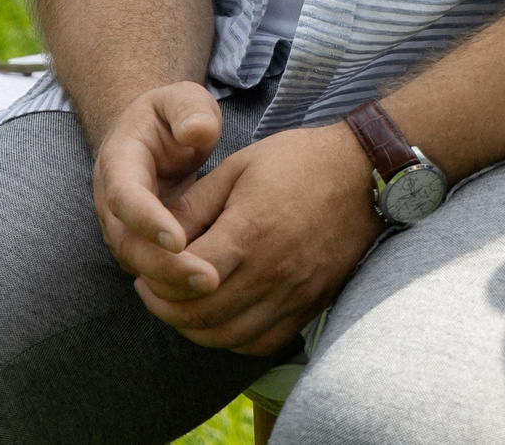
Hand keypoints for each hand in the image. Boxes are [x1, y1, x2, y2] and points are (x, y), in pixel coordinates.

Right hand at [91, 82, 226, 301]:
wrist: (155, 134)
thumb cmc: (172, 116)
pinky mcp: (141, 244)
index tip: (177, 239)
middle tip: (207, 279)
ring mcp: (124, 226)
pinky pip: (152, 270)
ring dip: (171, 281)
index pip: (124, 195)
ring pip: (137, 263)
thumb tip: (196, 132)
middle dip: (163, 265)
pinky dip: (175, 283)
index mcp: (118, 161)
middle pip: (127, 242)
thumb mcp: (183, 99)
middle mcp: (112, 200)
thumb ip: (189, 109)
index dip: (146, 219)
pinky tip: (208, 290)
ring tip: (212, 287)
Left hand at [134, 121, 380, 355]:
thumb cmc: (297, 162)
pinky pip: (262, 343)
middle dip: (165, 309)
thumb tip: (159, 237)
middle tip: (151, 291)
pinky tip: (220, 318)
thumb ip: (195, 206)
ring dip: (194, 329)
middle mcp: (273, 272)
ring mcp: (295, 294)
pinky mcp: (311, 306)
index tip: (142, 271)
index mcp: (250, 232)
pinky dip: (232, 339)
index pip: (186, 279)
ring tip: (179, 305)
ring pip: (229, 337)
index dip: (155, 280)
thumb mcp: (237, 168)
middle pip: (202, 316)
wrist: (363, 173)